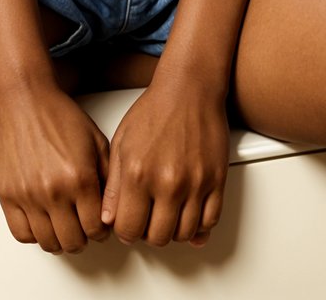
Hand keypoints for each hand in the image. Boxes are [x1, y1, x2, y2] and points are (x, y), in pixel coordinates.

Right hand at [0, 82, 111, 252]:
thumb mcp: (96, 141)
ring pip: (48, 242)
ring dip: (59, 240)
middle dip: (83, 238)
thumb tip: (111, 209)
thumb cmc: (58, 114)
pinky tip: (41, 222)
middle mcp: (54, 191)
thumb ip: (108, 178)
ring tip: (63, 227)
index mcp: (80, 178)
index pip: (96, 228)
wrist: (23, 98)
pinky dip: (34, 235)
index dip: (102, 231)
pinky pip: (21, 233)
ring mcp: (28, 195)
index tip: (99, 227)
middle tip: (82, 229)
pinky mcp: (7, 195)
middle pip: (73, 241)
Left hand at [100, 75, 230, 247]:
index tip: (129, 222)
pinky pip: (210, 222)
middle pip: (157, 237)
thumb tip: (108, 218)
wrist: (189, 88)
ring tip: (167, 212)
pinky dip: (199, 226)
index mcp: (137, 173)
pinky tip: (188, 213)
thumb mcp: (121, 142)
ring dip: (174, 229)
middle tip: (148, 217)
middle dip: (149, 232)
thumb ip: (113, 185)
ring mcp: (195, 183)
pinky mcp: (217, 180)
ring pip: (184, 234)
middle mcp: (167, 182)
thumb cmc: (155, 110)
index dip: (126, 230)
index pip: (128, 229)